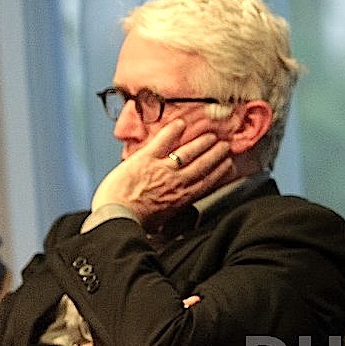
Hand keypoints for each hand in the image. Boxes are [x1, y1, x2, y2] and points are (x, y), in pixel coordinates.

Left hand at [91, 119, 233, 225]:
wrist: (116, 217)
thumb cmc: (135, 221)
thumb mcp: (162, 222)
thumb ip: (174, 212)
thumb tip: (180, 215)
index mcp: (182, 197)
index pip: (208, 181)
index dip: (220, 171)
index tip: (228, 164)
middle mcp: (177, 181)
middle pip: (203, 164)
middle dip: (216, 153)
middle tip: (225, 145)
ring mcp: (162, 168)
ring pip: (189, 152)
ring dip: (202, 142)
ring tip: (210, 135)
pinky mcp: (146, 158)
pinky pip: (163, 141)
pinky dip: (173, 131)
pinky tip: (181, 123)